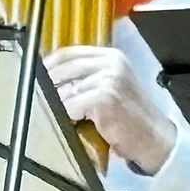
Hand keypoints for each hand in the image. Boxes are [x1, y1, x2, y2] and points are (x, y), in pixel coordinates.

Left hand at [45, 46, 177, 173]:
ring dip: (54, 104)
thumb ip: (88, 78)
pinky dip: (64, 117)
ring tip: (49, 114)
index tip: (35, 75)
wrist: (155, 139)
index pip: (70, 52)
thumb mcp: (112, 87)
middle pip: (64, 68)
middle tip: (34, 97)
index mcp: (112, 56)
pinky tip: (66, 124)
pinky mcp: (103, 98)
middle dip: (46, 84)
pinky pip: (70, 106)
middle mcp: (111, 63)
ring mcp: (108, 79)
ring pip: (64, 89)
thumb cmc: (130, 118)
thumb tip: (52, 80)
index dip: (50, 64)